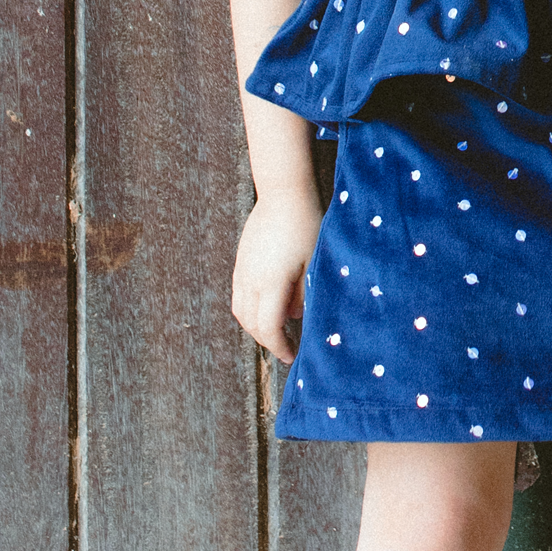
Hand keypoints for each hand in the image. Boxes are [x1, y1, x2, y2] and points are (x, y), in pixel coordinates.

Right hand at [233, 190, 322, 361]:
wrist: (283, 194)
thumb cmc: (306, 226)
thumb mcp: (313, 263)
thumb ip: (304, 294)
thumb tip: (294, 317)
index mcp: (270, 284)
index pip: (268, 328)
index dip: (279, 346)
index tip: (292, 356)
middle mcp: (250, 280)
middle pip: (250, 323)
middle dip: (267, 340)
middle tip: (286, 347)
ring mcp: (242, 270)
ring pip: (240, 311)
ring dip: (255, 326)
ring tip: (276, 330)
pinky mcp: (240, 261)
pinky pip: (238, 295)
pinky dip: (250, 310)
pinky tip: (267, 307)